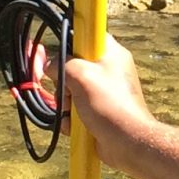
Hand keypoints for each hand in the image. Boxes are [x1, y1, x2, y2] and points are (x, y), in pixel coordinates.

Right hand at [61, 35, 152, 166]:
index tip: (62, 51)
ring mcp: (104, 92)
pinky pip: (77, 109)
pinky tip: (76, 126)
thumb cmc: (110, 105)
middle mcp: (110, 70)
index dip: (72, 41)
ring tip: (74, 113)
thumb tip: (51, 67)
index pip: (89, 35)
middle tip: (68, 91)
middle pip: (75, 66)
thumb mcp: (81, 75)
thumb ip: (62, 64)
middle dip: (65, 82)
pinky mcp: (99, 111)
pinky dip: (72, 119)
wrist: (127, 142)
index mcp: (112, 54)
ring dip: (66, 104)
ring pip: (72, 90)